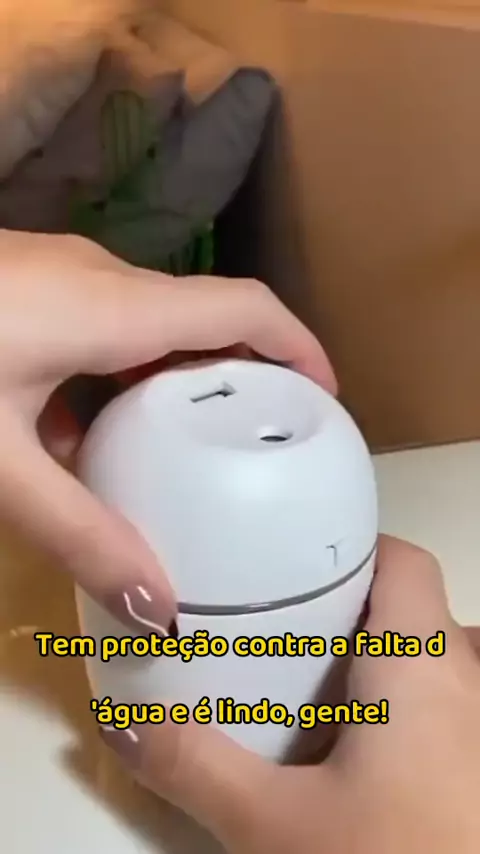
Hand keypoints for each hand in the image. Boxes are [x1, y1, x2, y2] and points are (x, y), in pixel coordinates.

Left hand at [0, 229, 335, 635]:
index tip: (326, 403)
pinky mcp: (30, 288)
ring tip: (190, 452)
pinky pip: (105, 330)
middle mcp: (101, 278)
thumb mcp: (0, 466)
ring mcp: (61, 276)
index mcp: (114, 308)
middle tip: (263, 448)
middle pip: (205, 319)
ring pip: (153, 326)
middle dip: (245, 378)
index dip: (300, 347)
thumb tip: (161, 606)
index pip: (244, 308)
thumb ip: (80, 534)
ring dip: (180, 383)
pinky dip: (125, 380)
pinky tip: (93, 438)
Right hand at [100, 538, 479, 853]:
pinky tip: (377, 762)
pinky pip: (458, 713)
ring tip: (332, 698)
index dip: (356, 551)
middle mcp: (469, 680)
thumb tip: (123, 721)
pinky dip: (420, 713)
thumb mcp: (274, 825)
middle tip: (292, 643)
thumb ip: (195, 766)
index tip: (298, 570)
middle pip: (417, 613)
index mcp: (422, 665)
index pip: (404, 562)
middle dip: (356, 617)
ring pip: (443, 665)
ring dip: (394, 668)